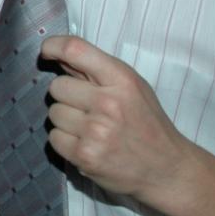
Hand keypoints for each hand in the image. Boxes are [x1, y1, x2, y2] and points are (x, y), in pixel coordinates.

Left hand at [43, 35, 194, 204]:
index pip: (75, 49)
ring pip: (53, 113)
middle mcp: (108, 103)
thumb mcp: (131, 88)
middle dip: (67, 96)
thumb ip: (95, 71)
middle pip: (57, 86)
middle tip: (88, 109)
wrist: (167, 169)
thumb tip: (56, 54)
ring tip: (91, 129)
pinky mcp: (85, 156)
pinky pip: (54, 138)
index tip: (47, 51)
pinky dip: (65, 142)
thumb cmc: (146, 123)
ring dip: (66, 121)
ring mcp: (96, 131)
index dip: (54, 46)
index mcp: (122, 80)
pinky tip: (87, 144)